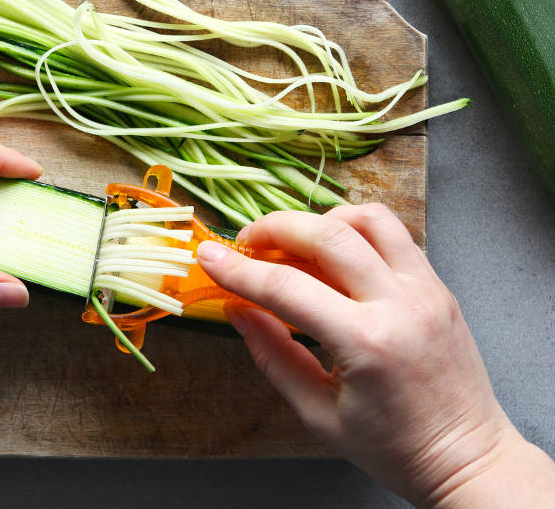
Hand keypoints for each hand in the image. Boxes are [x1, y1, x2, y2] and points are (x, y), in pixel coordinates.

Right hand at [197, 204, 554, 506]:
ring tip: (293, 244)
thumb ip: (273, 356)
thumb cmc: (390, 447)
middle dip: (275, 228)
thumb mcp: (317, 413)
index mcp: (365, 342)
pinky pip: (395, 234)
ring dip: (321, 219)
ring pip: (368, 218)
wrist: (467, 457)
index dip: (238, 269)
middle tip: (246, 243)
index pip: (286, 287)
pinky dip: (356, 229)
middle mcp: (399, 303)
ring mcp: (426, 288)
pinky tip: (334, 253)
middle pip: (327, 234)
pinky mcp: (438, 285)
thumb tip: (236, 311)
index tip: (207, 257)